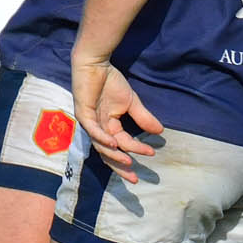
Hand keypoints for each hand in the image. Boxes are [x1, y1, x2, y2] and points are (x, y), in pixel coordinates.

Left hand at [71, 55, 162, 181]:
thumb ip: (143, 117)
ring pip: (100, 145)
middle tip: (134, 178)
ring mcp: (89, 122)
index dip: (137, 150)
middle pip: (108, 153)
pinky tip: (114, 144)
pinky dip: (103, 139)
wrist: (95, 64)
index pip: (123, 144)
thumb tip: (159, 132)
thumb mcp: (131, 102)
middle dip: (121, 167)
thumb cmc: (110, 81)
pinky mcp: (83, 113)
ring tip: (128, 161)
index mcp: (108, 126)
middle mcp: (98, 128)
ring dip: (114, 155)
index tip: (152, 154)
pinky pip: (93, 130)